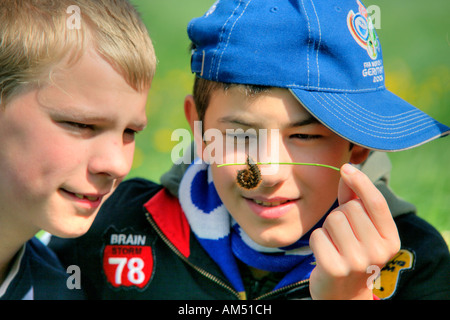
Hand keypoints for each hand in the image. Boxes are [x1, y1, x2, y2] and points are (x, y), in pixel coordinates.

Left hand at [309, 164, 399, 299]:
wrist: (343, 293)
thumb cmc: (351, 252)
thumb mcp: (360, 228)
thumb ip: (354, 199)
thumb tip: (347, 170)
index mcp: (390, 240)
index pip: (376, 202)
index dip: (360, 181)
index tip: (346, 168)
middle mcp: (378, 252)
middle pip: (349, 209)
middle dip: (340, 215)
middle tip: (342, 234)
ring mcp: (357, 262)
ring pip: (333, 219)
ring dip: (327, 227)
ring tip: (334, 243)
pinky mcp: (334, 268)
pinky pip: (317, 235)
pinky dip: (316, 240)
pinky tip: (324, 253)